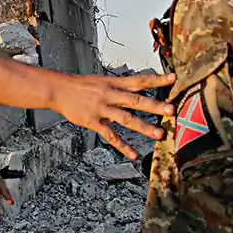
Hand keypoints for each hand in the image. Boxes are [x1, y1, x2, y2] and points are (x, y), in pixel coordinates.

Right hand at [53, 73, 176, 159]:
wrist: (59, 90)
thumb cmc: (82, 85)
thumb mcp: (103, 81)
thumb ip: (120, 86)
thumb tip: (138, 86)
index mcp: (114, 83)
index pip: (139, 80)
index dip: (156, 79)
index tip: (173, 78)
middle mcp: (110, 95)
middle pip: (135, 100)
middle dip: (154, 105)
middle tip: (171, 110)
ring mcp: (102, 109)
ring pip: (126, 119)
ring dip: (144, 127)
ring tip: (159, 134)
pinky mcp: (93, 121)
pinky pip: (111, 135)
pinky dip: (123, 146)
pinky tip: (134, 154)